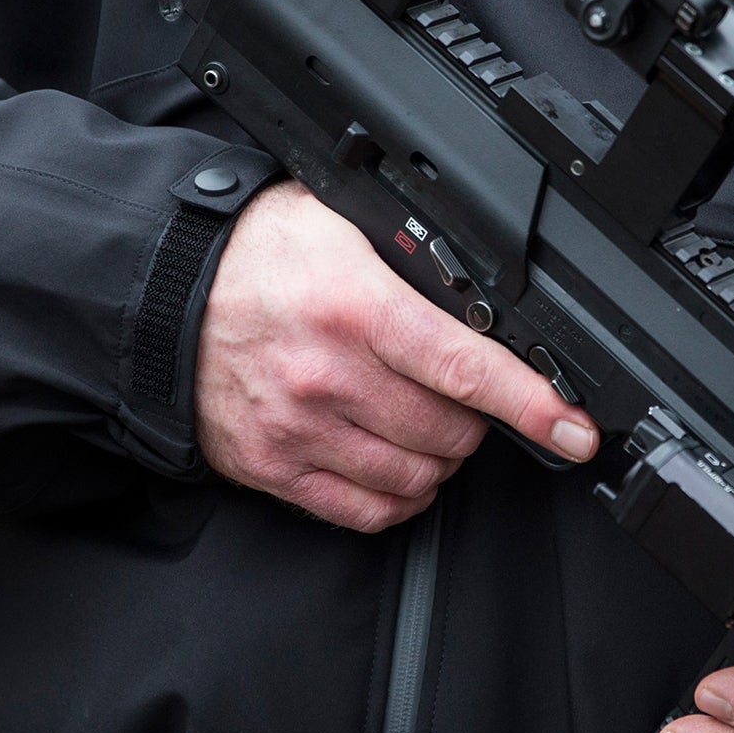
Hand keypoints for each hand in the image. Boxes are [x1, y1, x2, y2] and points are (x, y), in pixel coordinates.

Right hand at [194, 180, 597, 529]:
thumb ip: (412, 258)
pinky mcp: (273, 468)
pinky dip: (400, 495)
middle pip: (450, 432)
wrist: (160, 290)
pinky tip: (401, 466)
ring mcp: (298, 429)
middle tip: (463, 394)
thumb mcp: (341, 222)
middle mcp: (328, 375)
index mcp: (355, 308)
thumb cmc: (254, 252)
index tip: (573, 429)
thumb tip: (484, 292)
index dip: (531, 403)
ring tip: (429, 426)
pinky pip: (365, 510)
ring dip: (440, 459)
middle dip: (478, 420)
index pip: (466, 368)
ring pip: (416, 476)